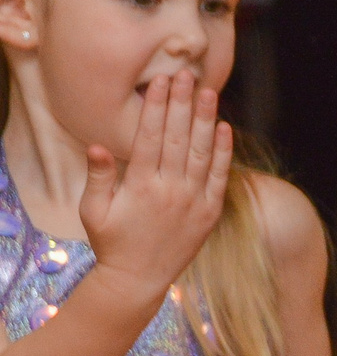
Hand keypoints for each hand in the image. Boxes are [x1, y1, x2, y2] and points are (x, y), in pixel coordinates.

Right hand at [80, 72, 230, 311]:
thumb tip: (96, 145)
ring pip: (202, 152)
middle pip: (178, 137)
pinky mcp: (210, 212)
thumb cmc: (112, 241)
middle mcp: (171, 190)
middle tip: (186, 75)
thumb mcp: (94, 210)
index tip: (160, 82)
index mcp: (141, 186)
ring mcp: (194, 200)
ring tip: (209, 92)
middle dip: (182, 104)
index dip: (156, 107)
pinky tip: (224, 128)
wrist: (139, 279)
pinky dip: (223, 151)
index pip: (151, 136)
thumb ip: (99, 176)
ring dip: (206, 120)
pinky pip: (219, 176)